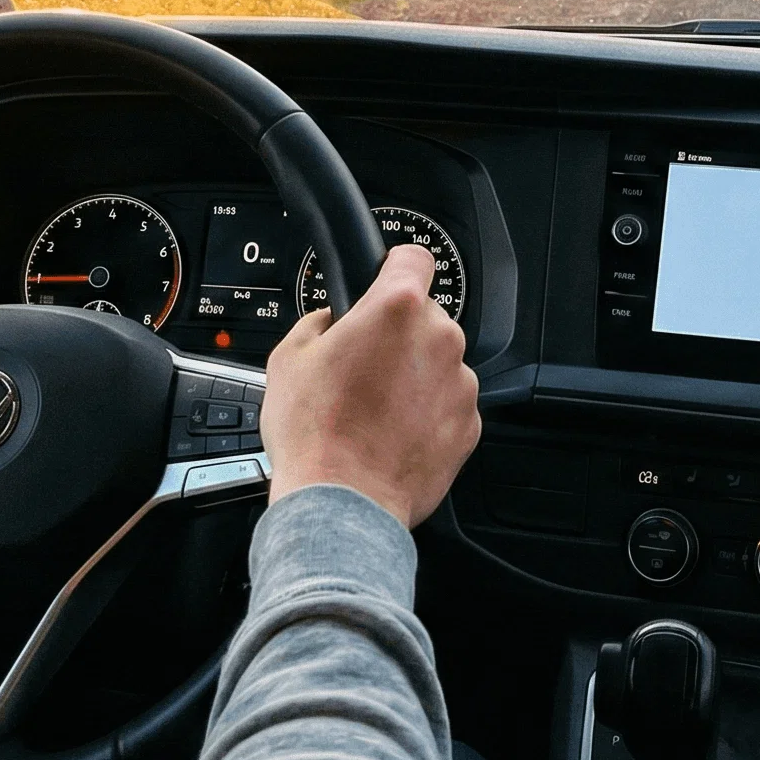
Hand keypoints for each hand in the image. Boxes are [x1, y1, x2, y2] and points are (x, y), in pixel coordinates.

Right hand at [261, 244, 479, 528]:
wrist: (342, 502)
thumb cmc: (315, 433)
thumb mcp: (289, 357)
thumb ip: (319, 323)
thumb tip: (331, 321)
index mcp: (396, 308)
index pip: (414, 257)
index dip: (395, 268)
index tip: (386, 282)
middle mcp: (438, 337)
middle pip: (424, 316)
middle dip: (397, 335)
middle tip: (363, 368)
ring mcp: (459, 382)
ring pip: (438, 362)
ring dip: (414, 376)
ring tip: (375, 410)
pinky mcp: (470, 423)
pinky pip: (449, 403)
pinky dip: (428, 413)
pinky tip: (393, 433)